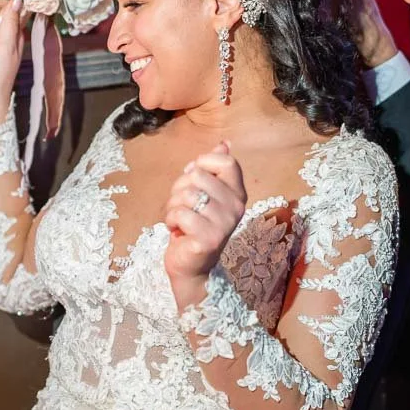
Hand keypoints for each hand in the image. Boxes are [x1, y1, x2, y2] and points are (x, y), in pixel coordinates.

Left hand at [163, 142, 246, 308]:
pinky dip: (171, 219)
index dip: (201, 164)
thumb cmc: (194, 227)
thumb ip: (214, 170)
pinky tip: (177, 230)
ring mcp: (224, 223)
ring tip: (179, 220)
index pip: (225, 161)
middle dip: (180, 188)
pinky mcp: (208, 237)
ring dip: (173, 206)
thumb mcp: (204, 194)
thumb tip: (224, 143)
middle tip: (183, 207)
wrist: (191, 267)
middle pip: (198, 175)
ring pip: (187, 194)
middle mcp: (236, 206)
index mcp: (238, 193)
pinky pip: (180, 212)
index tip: (193, 180)